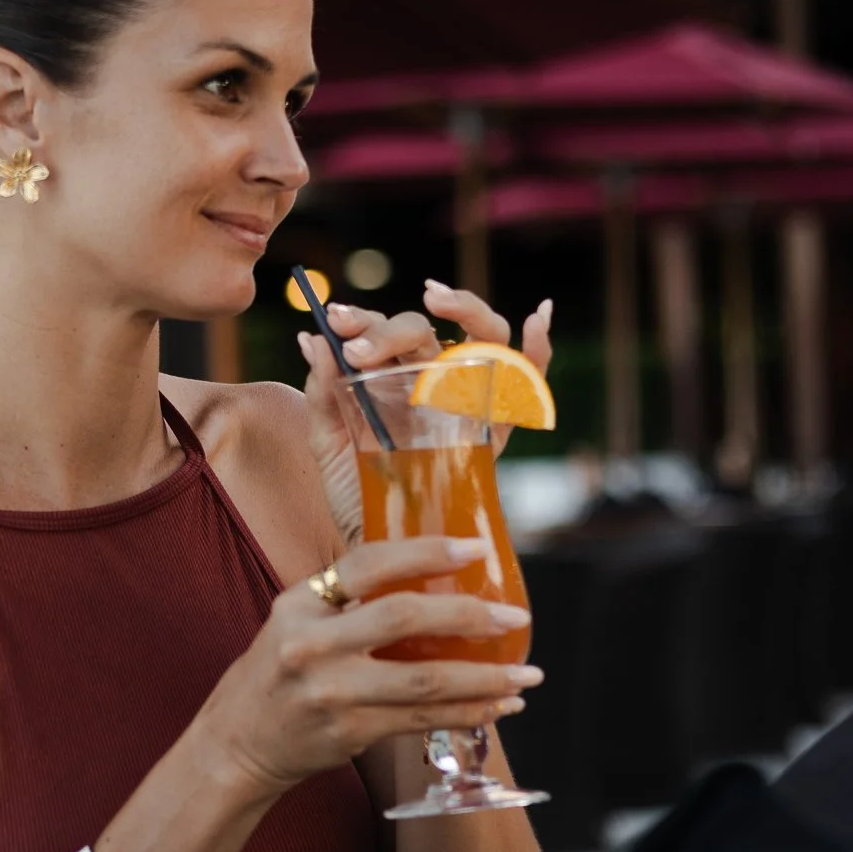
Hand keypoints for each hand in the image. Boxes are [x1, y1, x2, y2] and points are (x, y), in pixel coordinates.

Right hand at [190, 535, 540, 798]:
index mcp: (300, 603)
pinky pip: (422, 720)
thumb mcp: (294, 620)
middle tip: (515, 617)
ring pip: (425, 680)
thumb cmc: (275, 675)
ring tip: (526, 675)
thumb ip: (347, 600)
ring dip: (485, 678)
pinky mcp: (349, 732)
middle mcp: (312, 644)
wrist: (237, 743)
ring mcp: (331, 692)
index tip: (476, 549)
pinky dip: (467, 713)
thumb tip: (431, 576)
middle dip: (469, 615)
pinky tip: (497, 706)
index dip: (427, 552)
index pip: (370, 563)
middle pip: (404, 618)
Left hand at [296, 281, 554, 543]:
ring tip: (439, 298)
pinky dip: (538, 350)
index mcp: (387, 380)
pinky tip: (540, 316)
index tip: (336, 321)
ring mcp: (465, 404)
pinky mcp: (493, 435)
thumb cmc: (355, 496)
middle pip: (423, 332)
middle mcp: (428, 383)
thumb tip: (312, 337)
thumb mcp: (328, 446)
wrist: (381, 553)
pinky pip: (526, 386)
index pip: (382, 332)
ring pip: (480, 339)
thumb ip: (322, 395)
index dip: (363, 320)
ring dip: (467, 311)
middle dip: (391, 329)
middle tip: (359, 345)